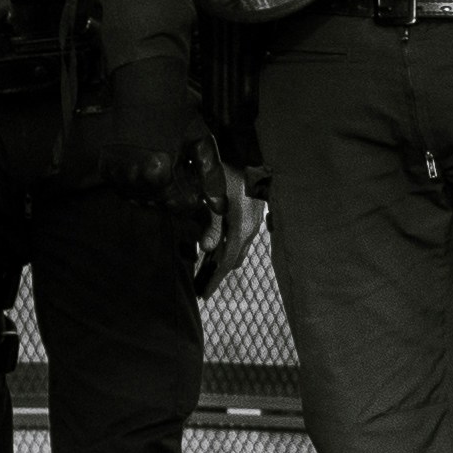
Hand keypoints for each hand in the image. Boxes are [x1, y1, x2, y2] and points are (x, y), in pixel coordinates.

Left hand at [194, 155, 261, 294]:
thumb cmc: (230, 174)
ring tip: (204, 271)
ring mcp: (252, 225)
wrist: (252, 157)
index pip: (226, 262)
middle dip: (216, 274)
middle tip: (200, 286)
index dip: (214, 279)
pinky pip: (238, 241)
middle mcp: (250, 231)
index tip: (203, 295)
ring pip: (236, 251)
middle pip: (232, 260)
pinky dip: (226, 250)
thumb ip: (212, 224)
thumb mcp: (216, 196)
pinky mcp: (251, 218)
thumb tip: (206, 249)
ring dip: (221, 262)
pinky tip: (215, 250)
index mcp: (242, 229)